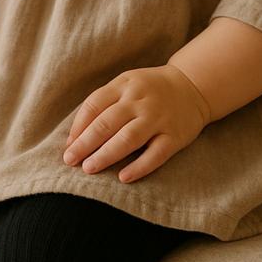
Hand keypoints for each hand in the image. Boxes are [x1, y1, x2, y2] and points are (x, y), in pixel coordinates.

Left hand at [63, 64, 210, 181]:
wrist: (194, 85)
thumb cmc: (149, 91)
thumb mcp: (125, 86)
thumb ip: (101, 106)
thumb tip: (73, 140)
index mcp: (125, 84)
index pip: (94, 105)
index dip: (78, 127)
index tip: (68, 146)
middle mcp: (141, 100)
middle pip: (107, 123)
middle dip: (85, 143)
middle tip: (70, 160)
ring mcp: (159, 118)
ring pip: (128, 138)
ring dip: (106, 155)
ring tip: (89, 168)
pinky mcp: (175, 136)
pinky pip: (156, 154)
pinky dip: (139, 167)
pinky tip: (123, 177)